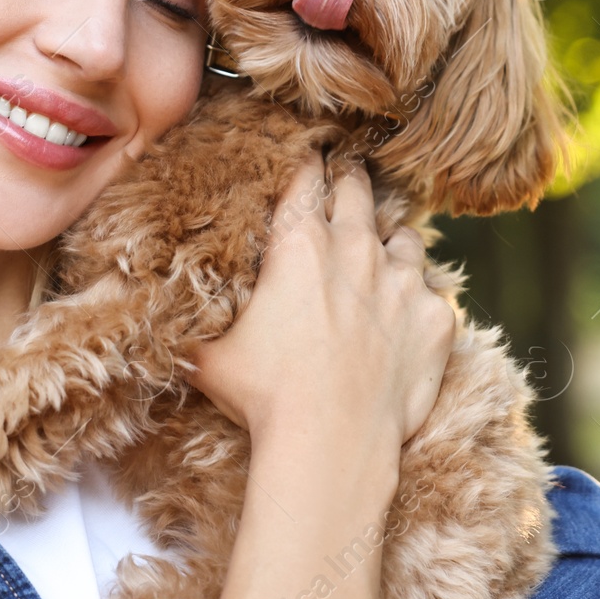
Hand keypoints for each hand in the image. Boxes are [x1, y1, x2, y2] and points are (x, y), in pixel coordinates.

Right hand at [185, 151, 455, 449]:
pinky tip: (403, 320)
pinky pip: (432, 291)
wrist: (333, 442)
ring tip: (377, 258)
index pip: (305, 174)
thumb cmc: (264, 396)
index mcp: (299, 242)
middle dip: (348, 182)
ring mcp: (404, 281)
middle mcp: (357, 248)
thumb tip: (162, 304)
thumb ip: (197, 315)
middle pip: (358, 188)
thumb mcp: (207, 351)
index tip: (305, 156)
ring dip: (388, 241)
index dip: (304, 162)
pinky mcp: (437, 317)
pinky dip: (418, 299)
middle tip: (342, 184)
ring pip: (404, 235)